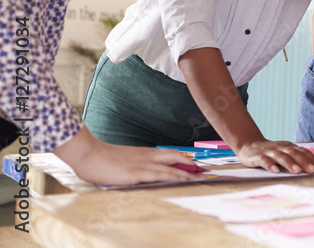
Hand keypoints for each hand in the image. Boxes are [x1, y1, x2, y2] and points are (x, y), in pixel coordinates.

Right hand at [54, 128, 201, 186]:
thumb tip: (141, 171)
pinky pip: (162, 174)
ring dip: (189, 173)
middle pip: (176, 156)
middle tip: (203, 172)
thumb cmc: (102, 159)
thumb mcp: (123, 160)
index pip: (170, 154)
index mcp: (145, 152)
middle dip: (192, 165)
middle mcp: (148, 155)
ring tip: (201, 178)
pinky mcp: (138, 172)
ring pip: (173, 166)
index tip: (195, 165)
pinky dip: (176, 177)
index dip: (184, 160)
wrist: (90, 154)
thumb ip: (134, 164)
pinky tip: (184, 181)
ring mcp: (144, 163)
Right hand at [235, 140, 313, 173]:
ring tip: (297, 171)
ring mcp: (269, 152)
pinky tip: (275, 170)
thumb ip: (296, 157)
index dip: (312, 159)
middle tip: (312, 170)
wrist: (249, 145)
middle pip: (294, 153)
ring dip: (289, 163)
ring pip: (281, 156)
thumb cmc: (271, 152)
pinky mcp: (257, 156)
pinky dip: (270, 165)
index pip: (303, 152)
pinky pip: (264, 160)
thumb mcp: (285, 152)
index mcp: (289, 147)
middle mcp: (281, 148)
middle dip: (304, 162)